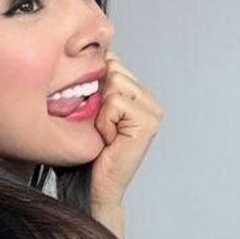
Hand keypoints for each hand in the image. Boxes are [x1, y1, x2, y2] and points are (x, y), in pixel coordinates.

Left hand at [89, 47, 163, 208]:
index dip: (94, 84)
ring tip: (103, 133)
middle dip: (97, 97)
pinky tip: (108, 140)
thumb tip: (89, 51)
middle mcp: (149, 100)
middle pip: (113, 70)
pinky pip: (116, 103)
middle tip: (98, 126)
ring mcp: (153, 111)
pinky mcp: (149, 122)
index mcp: (136, 94)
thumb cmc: (87, 151)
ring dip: (100, 110)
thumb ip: (96, 84)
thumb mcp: (89, 109)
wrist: (93, 186)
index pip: (113, 62)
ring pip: (115, 83)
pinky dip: (104, 121)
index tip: (93, 113)